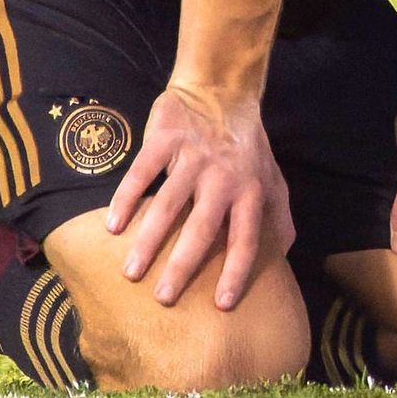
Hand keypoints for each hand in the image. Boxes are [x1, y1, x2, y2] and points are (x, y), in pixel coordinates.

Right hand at [103, 82, 292, 310]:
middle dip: (183, 266)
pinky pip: (143, 171)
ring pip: (169, 204)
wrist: (221, 91)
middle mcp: (224, 177)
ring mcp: (194, 157)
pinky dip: (127, 198)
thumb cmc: (246, 147)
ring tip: (131, 271)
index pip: (247, 238)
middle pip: (203, 228)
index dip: (236, 272)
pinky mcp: (166, 139)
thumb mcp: (272, 179)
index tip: (222, 305)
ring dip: (149, 239)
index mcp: (251, 191)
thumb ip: (278, 218)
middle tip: (163, 299)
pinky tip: (113, 226)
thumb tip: (283, 258)